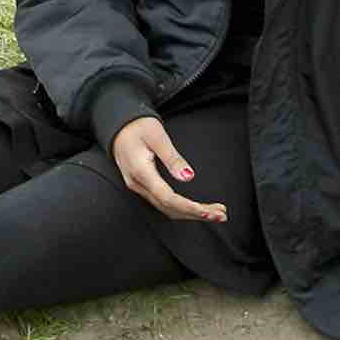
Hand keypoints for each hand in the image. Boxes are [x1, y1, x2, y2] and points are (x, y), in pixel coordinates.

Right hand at [109, 114, 228, 222]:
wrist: (118, 125)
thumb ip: (172, 158)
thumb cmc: (137, 126)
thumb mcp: (157, 136)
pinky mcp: (142, 185)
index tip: (210, 212)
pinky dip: (181, 208)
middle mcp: (138, 185)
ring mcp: (138, 187)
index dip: (190, 207)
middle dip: (196, 214)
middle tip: (221, 215)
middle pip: (169, 208)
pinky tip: (195, 208)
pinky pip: (162, 203)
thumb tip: (188, 178)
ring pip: (166, 208)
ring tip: (214, 212)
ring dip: (190, 213)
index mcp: (141, 173)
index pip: (168, 198)